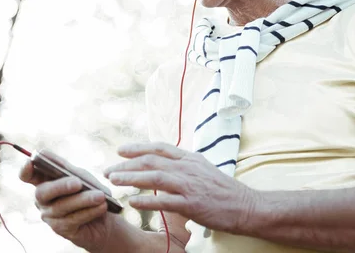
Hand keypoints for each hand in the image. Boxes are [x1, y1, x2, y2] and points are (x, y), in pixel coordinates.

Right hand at [19, 149, 116, 252]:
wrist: (104, 219)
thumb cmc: (90, 192)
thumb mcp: (83, 177)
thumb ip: (72, 171)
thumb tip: (63, 167)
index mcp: (44, 181)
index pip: (28, 175)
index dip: (26, 170)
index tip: (30, 162)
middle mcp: (43, 200)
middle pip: (42, 192)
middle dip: (60, 186)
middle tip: (78, 182)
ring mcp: (50, 216)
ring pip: (62, 206)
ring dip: (83, 200)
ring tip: (100, 196)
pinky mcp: (61, 229)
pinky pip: (73, 219)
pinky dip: (89, 211)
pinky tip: (102, 206)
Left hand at [104, 142, 258, 233]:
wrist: (245, 205)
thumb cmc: (223, 190)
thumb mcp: (203, 169)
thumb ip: (183, 164)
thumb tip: (163, 163)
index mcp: (190, 158)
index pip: (159, 148)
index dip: (137, 147)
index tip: (120, 150)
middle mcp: (187, 168)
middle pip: (151, 161)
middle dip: (126, 164)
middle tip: (108, 170)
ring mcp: (189, 186)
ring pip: (154, 178)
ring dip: (131, 178)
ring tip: (113, 181)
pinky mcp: (191, 204)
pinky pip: (164, 201)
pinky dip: (146, 201)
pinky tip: (132, 202)